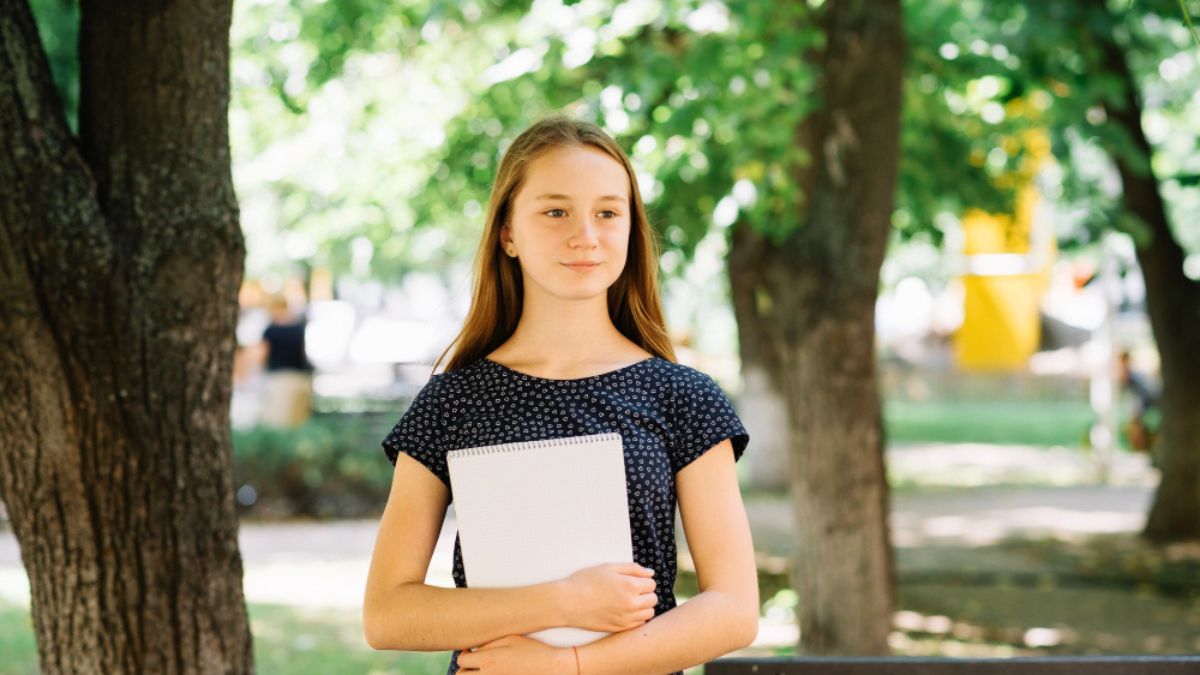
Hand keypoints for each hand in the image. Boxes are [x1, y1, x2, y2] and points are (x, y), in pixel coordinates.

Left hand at [456, 634, 572, 673]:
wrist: (552, 668)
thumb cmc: (534, 651)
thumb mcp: (511, 639)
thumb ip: (489, 643)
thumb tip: (474, 648)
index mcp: (489, 660)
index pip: (461, 660)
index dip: (464, 655)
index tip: (470, 652)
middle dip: (464, 670)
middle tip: (473, 664)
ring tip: (482, 670)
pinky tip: (495, 673)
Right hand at [560, 562, 656, 632]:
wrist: (567, 602)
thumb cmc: (586, 581)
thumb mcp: (609, 567)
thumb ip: (633, 568)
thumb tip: (650, 573)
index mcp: (630, 586)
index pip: (652, 584)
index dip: (644, 580)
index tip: (634, 579)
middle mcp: (631, 604)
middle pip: (653, 599)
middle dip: (646, 593)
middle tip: (632, 589)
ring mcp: (626, 618)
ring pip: (649, 613)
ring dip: (644, 606)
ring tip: (630, 600)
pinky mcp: (619, 628)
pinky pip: (639, 624)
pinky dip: (637, 617)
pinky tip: (625, 610)